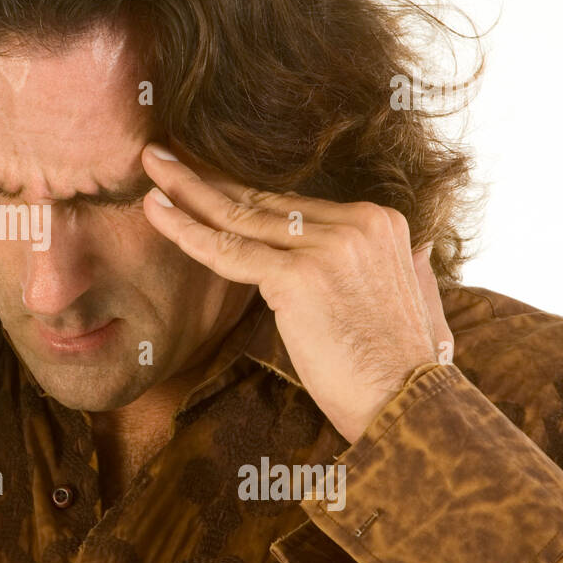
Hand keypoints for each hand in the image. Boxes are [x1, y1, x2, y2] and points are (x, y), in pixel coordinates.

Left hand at [140, 141, 451, 443]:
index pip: (291, 205)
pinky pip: (227, 251)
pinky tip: (156, 211)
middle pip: (264, 200)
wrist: (411, 406)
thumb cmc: (395, 369)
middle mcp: (357, 222)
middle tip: (163, 156)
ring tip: (151, 167)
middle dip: (208, 179)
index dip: (241, 194)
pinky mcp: (299, 276)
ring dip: (186, 190)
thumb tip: (357, 262)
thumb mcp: (399, 297)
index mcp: (379, 222)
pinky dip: (186, 231)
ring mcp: (328, 246)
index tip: (203, 180)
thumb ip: (376, 265)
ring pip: (240, 216)